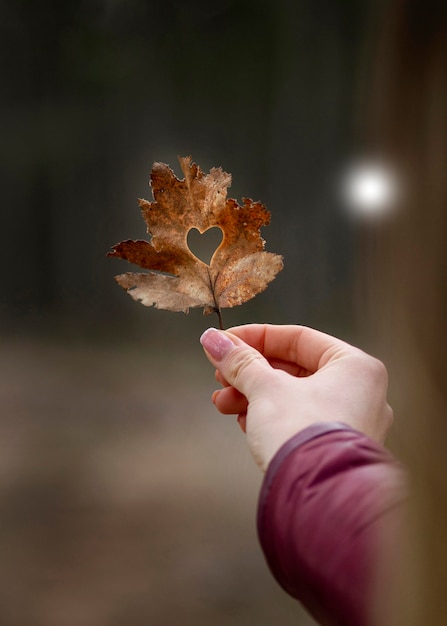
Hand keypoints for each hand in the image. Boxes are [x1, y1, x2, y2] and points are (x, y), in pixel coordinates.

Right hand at [200, 324, 392, 470]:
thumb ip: (240, 362)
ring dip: (253, 396)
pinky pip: (299, 420)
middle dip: (249, 373)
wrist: (317, 498)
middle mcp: (360, 392)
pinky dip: (269, 417)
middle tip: (220, 376)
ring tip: (222, 403)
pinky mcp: (335, 449)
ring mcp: (351, 423)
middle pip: (293, 369)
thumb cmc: (303, 434)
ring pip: (293, 397)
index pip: (298, 338)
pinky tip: (243, 422)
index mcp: (354, 366)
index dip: (255, 337)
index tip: (225, 343)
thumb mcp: (265, 389)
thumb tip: (214, 340)